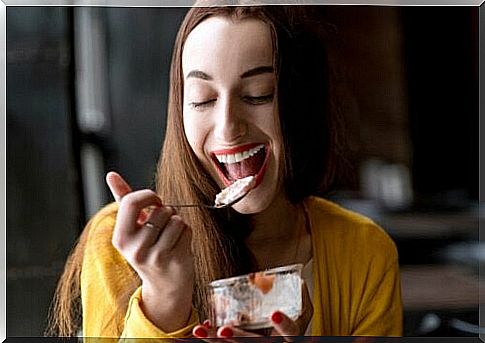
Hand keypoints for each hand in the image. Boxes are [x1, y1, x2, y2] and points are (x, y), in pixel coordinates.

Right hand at [106, 171, 193, 331]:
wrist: (165, 286)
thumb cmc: (149, 249)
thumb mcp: (132, 227)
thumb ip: (123, 199)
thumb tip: (111, 175)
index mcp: (120, 237)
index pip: (132, 202)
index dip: (149, 196)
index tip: (155, 202)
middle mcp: (134, 248)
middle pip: (160, 210)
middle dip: (167, 211)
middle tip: (164, 226)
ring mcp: (154, 256)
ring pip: (176, 219)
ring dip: (178, 223)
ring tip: (171, 237)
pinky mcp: (174, 260)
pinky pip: (186, 230)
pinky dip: (187, 233)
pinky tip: (179, 245)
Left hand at [192, 282, 312, 340]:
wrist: (284, 338)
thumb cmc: (294, 323)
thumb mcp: (303, 311)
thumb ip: (300, 296)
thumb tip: (299, 279)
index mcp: (292, 336)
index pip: (291, 333)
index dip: (284, 325)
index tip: (274, 314)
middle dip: (239, 337)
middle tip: (224, 330)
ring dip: (217, 340)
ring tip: (202, 330)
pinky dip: (213, 338)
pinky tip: (203, 329)